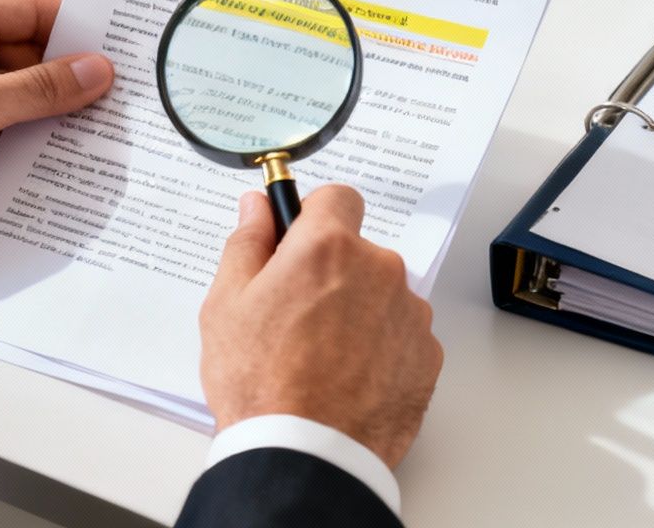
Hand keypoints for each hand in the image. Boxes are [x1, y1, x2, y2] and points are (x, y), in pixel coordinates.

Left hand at [0, 0, 113, 253]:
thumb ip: (39, 89)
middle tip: (120, 101)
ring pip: (28, 104)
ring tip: (101, 136)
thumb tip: (92, 71)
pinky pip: (13, 139)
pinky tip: (65, 166)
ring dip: (57, 122)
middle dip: (74, 82)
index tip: (118, 48)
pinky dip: (37, 151)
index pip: (33, 12)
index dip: (77, 29)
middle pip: (36, 60)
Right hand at [199, 185, 443, 468]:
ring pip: (381, 295)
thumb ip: (247, 243)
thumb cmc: (260, 384)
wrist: (307, 456)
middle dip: (331, 274)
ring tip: (320, 359)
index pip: (338, 198)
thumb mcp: (226, 305)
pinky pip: (401, 336)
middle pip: (358, 253)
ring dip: (357, 312)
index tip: (297, 244)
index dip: (314, 218)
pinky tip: (347, 379)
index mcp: (328, 248)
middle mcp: (380, 271)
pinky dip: (379, 349)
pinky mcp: (427, 357)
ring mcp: (409, 315)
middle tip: (294, 318)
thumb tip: (257, 207)